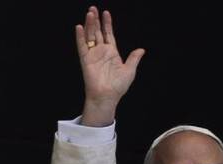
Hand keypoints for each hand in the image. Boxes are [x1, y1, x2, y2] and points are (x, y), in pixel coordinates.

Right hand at [75, 6, 144, 125]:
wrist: (107, 96)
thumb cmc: (118, 86)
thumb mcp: (129, 70)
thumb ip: (134, 58)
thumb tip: (141, 50)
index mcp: (111, 53)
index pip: (108, 34)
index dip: (107, 24)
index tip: (106, 13)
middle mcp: (101, 52)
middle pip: (97, 32)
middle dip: (96, 20)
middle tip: (93, 8)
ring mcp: (93, 55)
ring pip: (90, 36)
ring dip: (89, 25)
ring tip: (89, 13)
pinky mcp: (85, 60)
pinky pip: (82, 46)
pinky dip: (80, 37)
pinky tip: (80, 27)